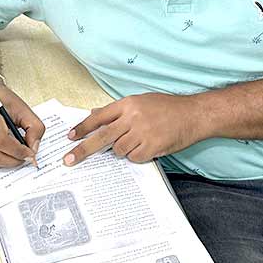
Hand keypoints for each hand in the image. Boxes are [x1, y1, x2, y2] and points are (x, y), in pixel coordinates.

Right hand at [0, 79, 43, 167]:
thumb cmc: (2, 99)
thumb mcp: (23, 108)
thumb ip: (35, 128)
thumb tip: (33, 150)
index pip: (2, 141)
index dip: (18, 151)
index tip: (30, 154)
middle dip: (12, 160)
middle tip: (25, 159)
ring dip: (5, 162)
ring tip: (17, 157)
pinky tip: (6, 154)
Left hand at [64, 93, 201, 165]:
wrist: (193, 114)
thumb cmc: (168, 107)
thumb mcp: (141, 101)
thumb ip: (117, 110)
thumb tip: (94, 114)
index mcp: (128, 104)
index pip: (99, 117)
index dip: (82, 128)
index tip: (69, 137)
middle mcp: (132, 117)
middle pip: (101, 137)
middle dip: (83, 149)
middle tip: (69, 160)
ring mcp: (142, 132)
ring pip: (118, 150)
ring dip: (123, 150)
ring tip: (138, 141)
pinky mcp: (151, 146)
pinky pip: (134, 158)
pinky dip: (137, 156)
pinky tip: (148, 147)